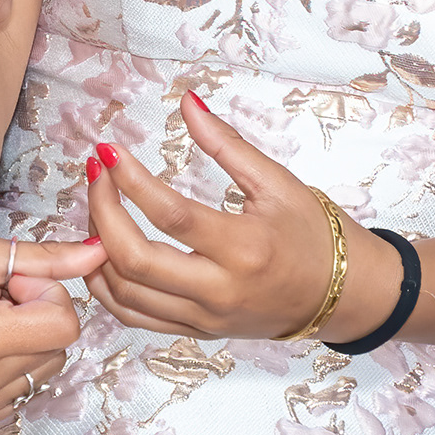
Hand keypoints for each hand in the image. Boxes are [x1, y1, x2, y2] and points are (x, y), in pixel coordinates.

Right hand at [0, 229, 93, 430]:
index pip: (65, 325)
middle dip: (38, 318)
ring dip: (25, 345)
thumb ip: (46, 259)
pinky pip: (19, 395)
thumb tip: (101, 252)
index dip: (46, 295)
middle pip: (58, 350)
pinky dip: (9, 371)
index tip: (13, 283)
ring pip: (42, 374)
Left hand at [80, 94, 401, 344]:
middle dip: (102, 212)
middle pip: (134, 260)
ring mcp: (203, 318)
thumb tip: (187, 102)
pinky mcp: (194, 332)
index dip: (130, 180)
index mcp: (244, 248)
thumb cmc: (312, 235)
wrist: (339, 295)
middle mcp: (219, 290)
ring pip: (125, 293)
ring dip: (97, 248)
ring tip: (98, 207)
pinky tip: (102, 251)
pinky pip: (133, 317)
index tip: (109, 150)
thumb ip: (227, 144)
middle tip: (96, 176)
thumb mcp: (277, 182)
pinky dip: (107, 285)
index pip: (170, 215)